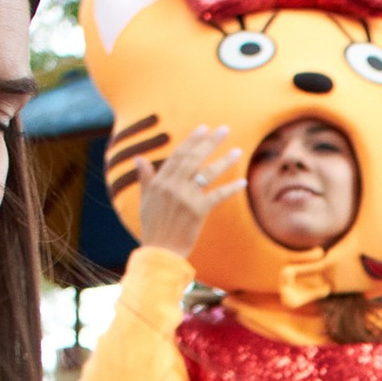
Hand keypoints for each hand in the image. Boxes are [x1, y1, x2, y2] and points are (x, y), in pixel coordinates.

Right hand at [137, 123, 246, 259]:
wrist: (160, 252)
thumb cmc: (153, 226)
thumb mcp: (145, 199)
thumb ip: (145, 177)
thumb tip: (138, 158)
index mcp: (160, 181)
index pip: (178, 155)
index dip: (192, 140)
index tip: (204, 128)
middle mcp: (173, 186)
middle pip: (194, 159)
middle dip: (210, 142)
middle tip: (224, 129)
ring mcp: (186, 198)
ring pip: (208, 174)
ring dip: (224, 161)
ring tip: (238, 150)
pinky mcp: (198, 211)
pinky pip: (217, 196)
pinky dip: (230, 189)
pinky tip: (243, 182)